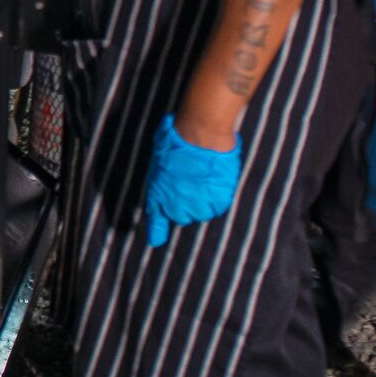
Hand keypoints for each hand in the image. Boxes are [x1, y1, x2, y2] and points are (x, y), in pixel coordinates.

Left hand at [142, 114, 241, 247]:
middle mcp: (175, 204)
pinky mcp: (217, 201)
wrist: (199, 135)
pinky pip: (218, 207)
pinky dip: (219, 197)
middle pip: (182, 217)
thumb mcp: (159, 157)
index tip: (156, 242)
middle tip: (192, 185)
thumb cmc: (176, 139)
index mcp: (157, 192)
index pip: (156, 219)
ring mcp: (197, 204)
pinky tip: (217, 181)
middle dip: (186, 205)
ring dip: (204, 202)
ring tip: (205, 180)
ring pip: (202, 214)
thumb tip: (165, 173)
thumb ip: (162, 174)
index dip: (156, 232)